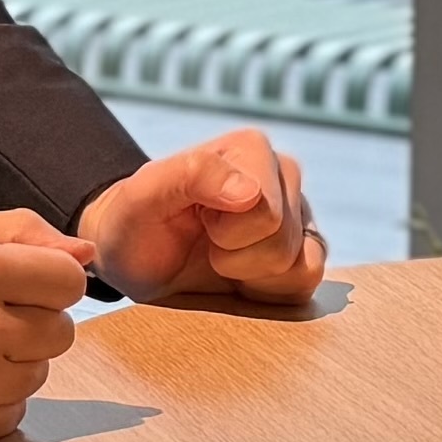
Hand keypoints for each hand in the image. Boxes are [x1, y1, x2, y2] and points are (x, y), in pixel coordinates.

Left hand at [80, 131, 326, 307]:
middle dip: (234, 258)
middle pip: (283, 242)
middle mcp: (283, 174)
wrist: (133, 254)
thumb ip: (192, 176)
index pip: (267, 214)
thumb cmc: (134, 223)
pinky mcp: (304, 250)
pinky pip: (309, 282)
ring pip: (301, 266)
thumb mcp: (142, 197)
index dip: (225, 235)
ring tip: (220, 257)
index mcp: (251, 149)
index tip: (197, 222)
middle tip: (205, 243)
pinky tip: (241, 278)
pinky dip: (271, 291)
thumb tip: (251, 193)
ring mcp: (298, 213)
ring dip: (250, 276)